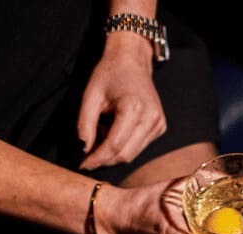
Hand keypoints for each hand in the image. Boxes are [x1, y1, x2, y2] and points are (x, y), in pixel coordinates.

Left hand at [78, 34, 165, 169]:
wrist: (132, 60)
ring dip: (113, 153)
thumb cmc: (110, 73)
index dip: (97, 158)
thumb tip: (82, 150)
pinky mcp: (160, 127)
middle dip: (105, 160)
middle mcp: (150, 119)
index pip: (114, 145)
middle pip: (125, 154)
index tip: (82, 164)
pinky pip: (139, 147)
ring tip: (102, 135)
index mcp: (134, 108)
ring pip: (132, 154)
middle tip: (88, 158)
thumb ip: (85, 124)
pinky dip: (124, 145)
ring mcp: (158, 124)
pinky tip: (115, 131)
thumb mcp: (91, 95)